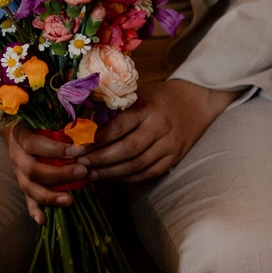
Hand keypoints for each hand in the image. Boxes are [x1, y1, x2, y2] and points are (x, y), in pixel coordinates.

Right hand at [5, 125, 90, 222]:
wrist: (19, 130)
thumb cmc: (40, 124)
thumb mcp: (47, 119)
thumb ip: (63, 126)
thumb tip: (88, 131)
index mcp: (21, 135)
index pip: (34, 144)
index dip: (56, 149)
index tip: (80, 150)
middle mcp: (16, 155)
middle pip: (32, 170)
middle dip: (59, 174)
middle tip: (82, 172)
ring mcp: (18, 172)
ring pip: (29, 188)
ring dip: (49, 196)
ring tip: (69, 200)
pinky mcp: (23, 185)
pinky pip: (27, 200)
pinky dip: (35, 211)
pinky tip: (43, 220)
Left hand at [82, 79, 235, 184]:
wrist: (196, 102)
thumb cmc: (159, 97)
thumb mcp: (137, 94)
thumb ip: (113, 108)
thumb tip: (82, 124)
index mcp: (147, 108)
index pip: (118, 128)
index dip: (95, 141)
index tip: (75, 148)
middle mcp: (159, 127)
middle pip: (127, 150)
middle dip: (100, 160)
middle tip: (80, 165)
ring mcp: (169, 145)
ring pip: (137, 165)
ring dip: (111, 173)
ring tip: (92, 174)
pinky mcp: (175, 158)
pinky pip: (150, 173)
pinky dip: (130, 178)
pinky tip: (114, 177)